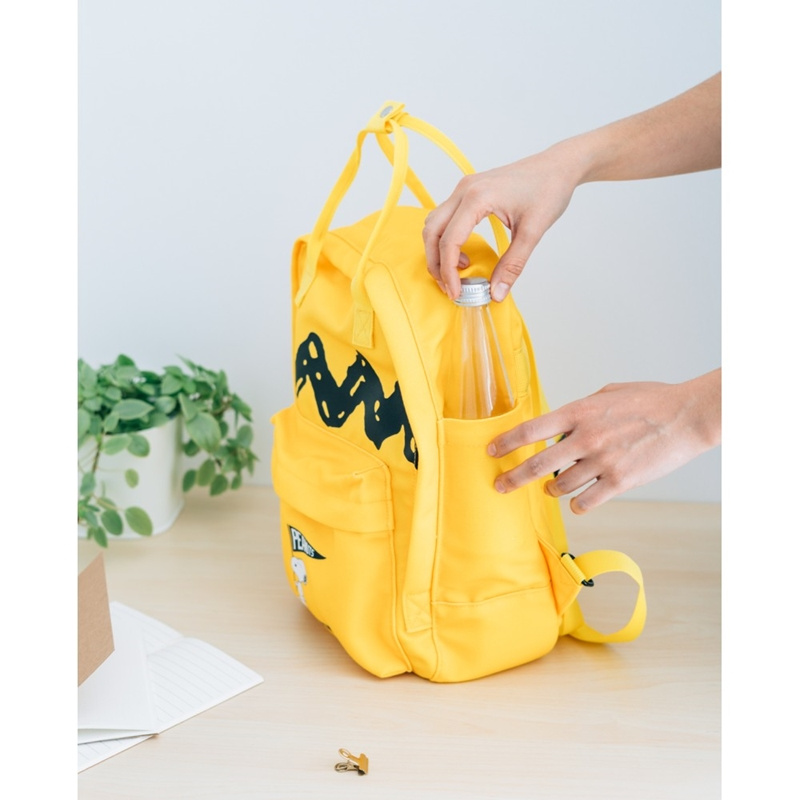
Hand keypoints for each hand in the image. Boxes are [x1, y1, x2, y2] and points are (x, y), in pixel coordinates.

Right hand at [422, 145, 580, 301]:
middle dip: (436, 263)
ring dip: (438, 251)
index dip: (448, 271)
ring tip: (457, 272)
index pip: (450, 240)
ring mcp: (464, 188)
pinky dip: (445, 239)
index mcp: (477, 197)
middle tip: (450, 287)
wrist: (558, 166)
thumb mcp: (533, 232)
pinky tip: (463, 254)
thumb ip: (513, 265)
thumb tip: (496, 292)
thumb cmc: (548, 189)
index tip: (456, 292)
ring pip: (434, 224)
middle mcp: (465, 190)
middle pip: (432, 232)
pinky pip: (445, 217)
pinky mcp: (468, 191)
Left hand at [487, 370, 720, 513]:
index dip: (506, 442)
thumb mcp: (608, 394)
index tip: (491, 451)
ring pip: (561, 486)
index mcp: (579, 412)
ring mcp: (603, 461)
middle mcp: (586, 437)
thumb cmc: (650, 400)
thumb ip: (581, 410)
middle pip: (538, 464)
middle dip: (513, 477)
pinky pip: (586, 501)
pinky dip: (577, 504)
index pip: (531, 429)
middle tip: (500, 485)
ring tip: (549, 488)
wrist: (687, 416)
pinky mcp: (621, 482)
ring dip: (551, 490)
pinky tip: (576, 501)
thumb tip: (561, 423)